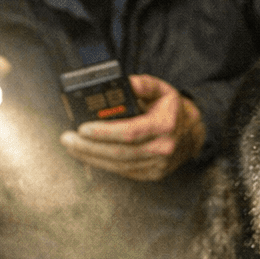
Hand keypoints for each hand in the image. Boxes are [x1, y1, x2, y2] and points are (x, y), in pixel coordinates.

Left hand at [59, 74, 206, 180]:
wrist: (191, 133)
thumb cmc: (171, 110)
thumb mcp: (162, 89)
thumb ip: (143, 84)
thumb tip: (125, 83)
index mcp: (166, 125)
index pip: (130, 132)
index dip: (104, 132)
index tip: (82, 128)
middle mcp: (163, 148)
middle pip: (120, 152)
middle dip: (89, 147)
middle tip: (67, 139)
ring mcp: (158, 165)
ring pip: (118, 165)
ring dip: (91, 157)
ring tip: (72, 147)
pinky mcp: (152, 174)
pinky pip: (123, 171)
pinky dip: (103, 164)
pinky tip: (88, 155)